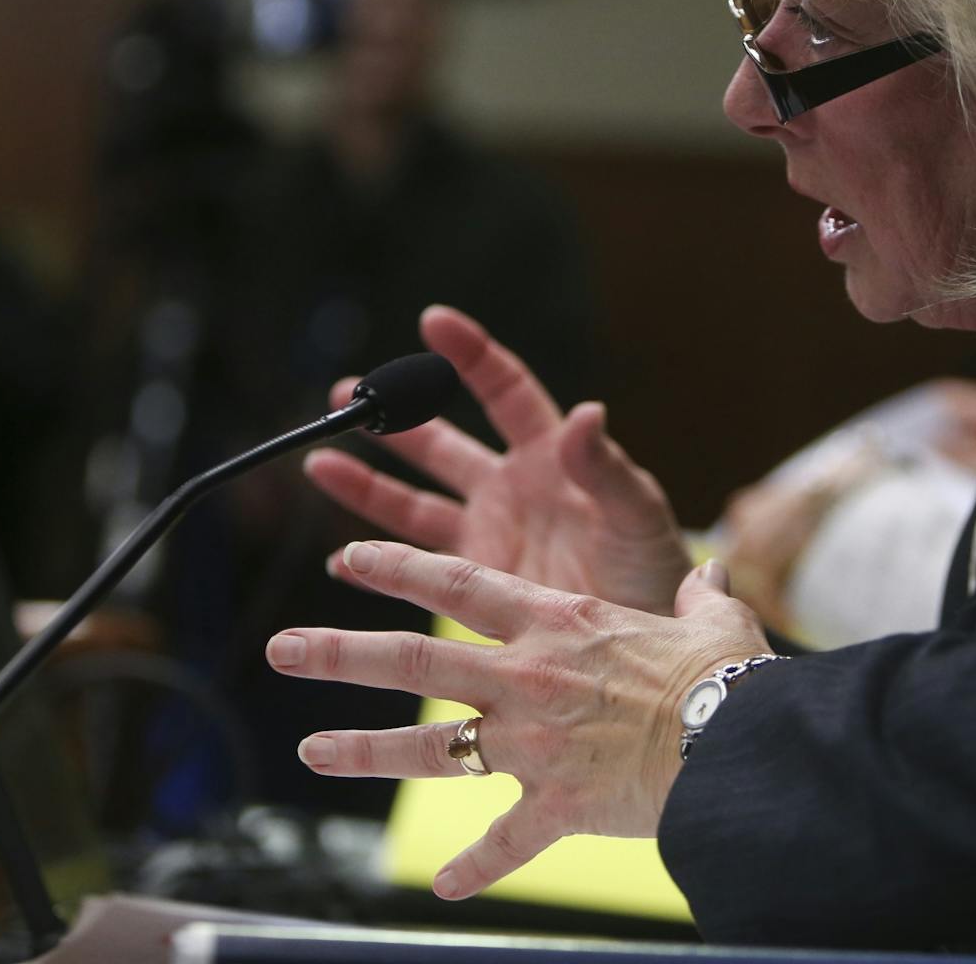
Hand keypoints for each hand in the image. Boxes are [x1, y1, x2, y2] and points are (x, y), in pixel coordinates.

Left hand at [265, 541, 768, 897]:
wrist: (735, 744)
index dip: (396, 568)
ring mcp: (533, 743)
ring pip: (430, 746)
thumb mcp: (711, 618)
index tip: (349, 559)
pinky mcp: (554, 805)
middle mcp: (529, 677)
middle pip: (415, 658)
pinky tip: (441, 885)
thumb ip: (698, 593)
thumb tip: (711, 569)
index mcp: (558, 622)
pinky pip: (502, 842)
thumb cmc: (725, 676)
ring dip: (364, 748)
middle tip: (282, 647)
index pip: (457, 582)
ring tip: (311, 748)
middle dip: (339, 651)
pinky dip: (472, 866)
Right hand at [305, 306, 693, 615]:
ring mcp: (490, 535)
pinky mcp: (475, 584)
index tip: (434, 321)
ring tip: (319, 463)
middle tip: (344, 394)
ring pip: (415, 502)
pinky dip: (376, 567)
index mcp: (551, 458)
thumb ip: (608, 470)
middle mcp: (512, 489)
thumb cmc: (657, 572)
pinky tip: (342, 562)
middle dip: (395, 415)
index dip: (471, 355)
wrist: (647, 654)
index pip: (505, 392)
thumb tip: (588, 411)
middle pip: (442, 442)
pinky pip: (413, 569)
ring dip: (368, 484)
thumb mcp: (638, 518)